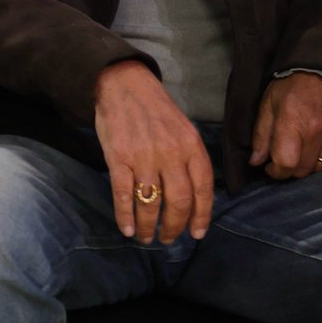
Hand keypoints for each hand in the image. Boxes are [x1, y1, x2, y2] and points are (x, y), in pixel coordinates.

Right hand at [94, 60, 213, 243]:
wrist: (123, 84)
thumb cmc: (154, 108)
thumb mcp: (183, 128)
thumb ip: (189, 157)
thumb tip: (193, 195)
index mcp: (191, 145)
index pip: (203, 189)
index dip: (201, 216)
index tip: (196, 234)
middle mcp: (171, 153)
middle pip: (179, 202)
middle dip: (174, 227)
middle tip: (168, 238)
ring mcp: (144, 157)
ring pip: (151, 203)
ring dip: (149, 227)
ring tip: (146, 237)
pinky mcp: (119, 158)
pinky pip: (124, 195)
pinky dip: (125, 216)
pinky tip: (127, 229)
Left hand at [250, 72, 321, 179]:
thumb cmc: (291, 85)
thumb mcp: (268, 104)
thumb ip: (261, 135)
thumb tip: (256, 161)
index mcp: (292, 123)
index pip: (286, 164)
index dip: (276, 172)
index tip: (271, 168)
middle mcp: (317, 131)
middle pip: (304, 170)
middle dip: (290, 171)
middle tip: (285, 160)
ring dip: (309, 167)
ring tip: (301, 155)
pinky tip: (318, 150)